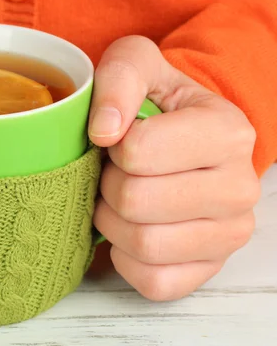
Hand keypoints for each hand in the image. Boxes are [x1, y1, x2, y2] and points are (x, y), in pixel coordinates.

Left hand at [89, 36, 260, 300]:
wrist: (179, 141)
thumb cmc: (154, 103)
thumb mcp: (136, 64)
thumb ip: (119, 79)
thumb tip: (104, 131)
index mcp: (228, 132)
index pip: (138, 152)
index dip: (112, 147)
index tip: (120, 140)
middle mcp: (241, 187)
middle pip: (135, 202)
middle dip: (108, 185)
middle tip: (113, 173)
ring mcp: (229, 235)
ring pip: (143, 245)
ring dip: (112, 222)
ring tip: (118, 199)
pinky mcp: (208, 270)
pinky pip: (151, 281)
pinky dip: (125, 258)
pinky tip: (130, 229)